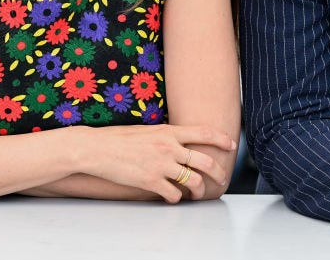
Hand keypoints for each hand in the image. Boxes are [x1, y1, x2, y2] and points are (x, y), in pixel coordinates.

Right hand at [78, 123, 235, 202]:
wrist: (98, 148)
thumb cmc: (118, 138)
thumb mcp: (147, 130)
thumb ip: (165, 136)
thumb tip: (178, 142)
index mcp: (169, 132)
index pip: (204, 133)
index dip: (221, 139)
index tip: (232, 144)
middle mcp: (169, 147)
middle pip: (205, 161)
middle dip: (218, 172)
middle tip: (222, 179)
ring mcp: (161, 165)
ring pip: (193, 181)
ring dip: (199, 190)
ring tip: (199, 194)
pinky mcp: (151, 181)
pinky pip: (173, 194)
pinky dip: (177, 199)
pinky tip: (174, 198)